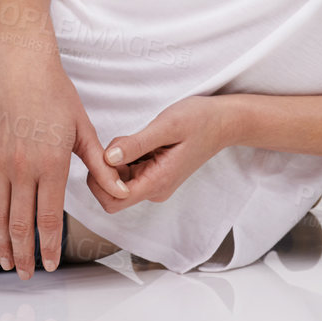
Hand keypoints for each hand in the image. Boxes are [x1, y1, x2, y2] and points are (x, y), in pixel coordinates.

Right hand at [0, 59, 128, 278]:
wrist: (24, 67)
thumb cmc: (57, 95)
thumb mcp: (84, 130)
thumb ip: (99, 165)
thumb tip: (120, 190)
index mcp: (51, 165)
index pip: (48, 218)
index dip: (49, 246)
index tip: (50, 265)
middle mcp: (22, 168)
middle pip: (20, 224)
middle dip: (24, 254)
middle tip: (26, 274)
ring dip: (1, 242)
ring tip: (6, 262)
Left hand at [86, 95, 230, 212]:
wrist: (222, 122)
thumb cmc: (199, 121)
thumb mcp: (167, 126)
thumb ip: (137, 144)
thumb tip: (108, 157)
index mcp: (157, 182)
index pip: (113, 200)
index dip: (99, 181)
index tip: (102, 154)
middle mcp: (154, 189)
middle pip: (112, 191)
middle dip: (105, 167)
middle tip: (120, 141)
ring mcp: (155, 182)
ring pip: (119, 180)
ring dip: (115, 160)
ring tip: (134, 137)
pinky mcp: (155, 173)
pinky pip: (129, 171)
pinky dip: (124, 156)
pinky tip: (138, 140)